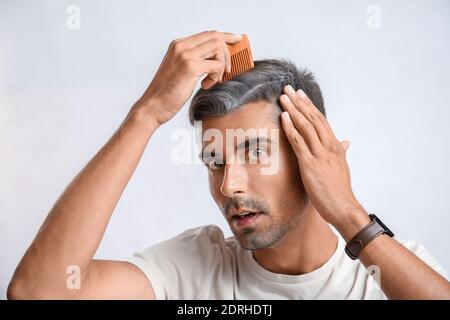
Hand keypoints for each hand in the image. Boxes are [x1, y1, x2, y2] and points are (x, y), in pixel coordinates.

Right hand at [136, 30, 242, 125]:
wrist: (153, 106)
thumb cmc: (167, 92)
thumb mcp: (180, 69)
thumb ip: (194, 59)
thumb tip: (216, 58)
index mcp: (178, 45)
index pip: (208, 33)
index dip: (226, 36)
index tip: (238, 40)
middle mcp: (181, 46)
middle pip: (216, 37)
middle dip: (227, 53)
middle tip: (227, 70)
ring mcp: (185, 55)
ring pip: (218, 48)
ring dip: (222, 66)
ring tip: (213, 79)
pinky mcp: (190, 67)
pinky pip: (216, 66)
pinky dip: (216, 77)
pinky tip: (205, 86)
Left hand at [279, 85, 364, 228]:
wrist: (343, 207)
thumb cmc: (340, 190)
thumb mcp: (342, 167)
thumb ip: (341, 152)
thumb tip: (345, 141)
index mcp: (335, 146)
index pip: (321, 120)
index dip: (309, 106)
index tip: (300, 95)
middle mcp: (329, 146)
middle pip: (312, 118)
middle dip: (299, 102)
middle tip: (288, 88)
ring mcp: (320, 154)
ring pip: (305, 125)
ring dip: (293, 109)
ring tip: (283, 97)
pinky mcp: (310, 163)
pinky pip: (299, 141)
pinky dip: (291, 127)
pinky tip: (284, 117)